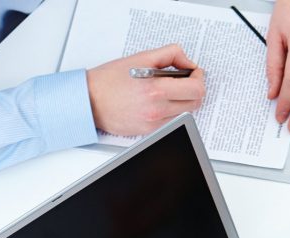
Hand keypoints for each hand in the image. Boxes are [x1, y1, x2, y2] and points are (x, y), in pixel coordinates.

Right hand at [87, 44, 204, 135]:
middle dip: (194, 89)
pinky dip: (172, 110)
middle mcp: (156, 110)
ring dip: (183, 100)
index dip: (199, 78)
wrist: (90, 101)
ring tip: (170, 90)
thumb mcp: (141, 57)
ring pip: (186, 113)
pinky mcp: (149, 131)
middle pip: (195, 103)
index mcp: (155, 90)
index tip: (193, 72)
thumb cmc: (110, 81)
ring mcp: (154, 123)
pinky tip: (160, 101)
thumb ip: (169, 54)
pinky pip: (172, 121)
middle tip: (185, 80)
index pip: (196, 89)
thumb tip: (187, 62)